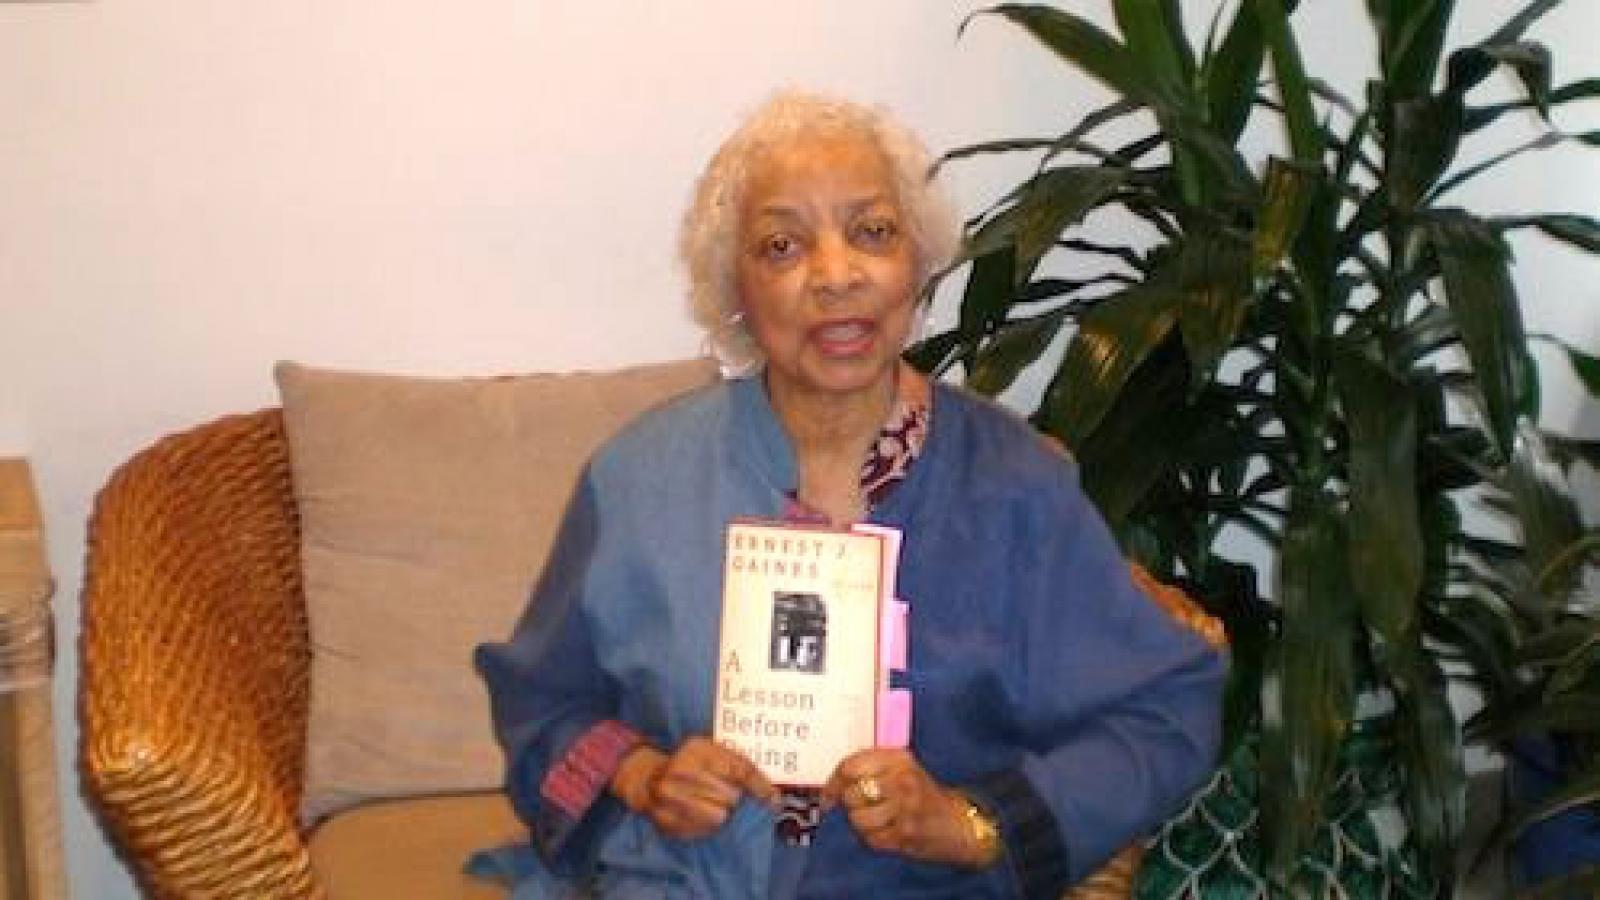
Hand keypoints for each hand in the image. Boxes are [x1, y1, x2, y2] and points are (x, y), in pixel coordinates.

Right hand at [610, 737, 777, 839]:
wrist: (647, 779)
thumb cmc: (691, 764)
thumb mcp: (714, 753)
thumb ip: (742, 768)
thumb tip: (775, 799)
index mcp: (697, 749)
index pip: (738, 769)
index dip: (759, 787)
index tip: (774, 801)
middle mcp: (680, 771)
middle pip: (731, 797)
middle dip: (732, 797)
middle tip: (720, 793)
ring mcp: (669, 798)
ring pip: (719, 817)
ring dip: (720, 813)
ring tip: (707, 803)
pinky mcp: (666, 822)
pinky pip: (703, 832)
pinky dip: (705, 826)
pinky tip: (695, 814)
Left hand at [823, 748, 990, 867]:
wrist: (958, 824)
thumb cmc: (920, 795)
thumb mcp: (900, 770)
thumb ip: (866, 770)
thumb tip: (827, 792)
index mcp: (898, 758)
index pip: (850, 766)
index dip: (833, 783)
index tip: (828, 796)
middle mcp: (903, 779)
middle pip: (851, 794)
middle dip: (851, 806)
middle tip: (865, 808)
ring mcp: (906, 807)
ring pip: (858, 819)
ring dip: (862, 825)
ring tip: (878, 821)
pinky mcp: (907, 834)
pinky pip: (871, 839)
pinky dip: (873, 839)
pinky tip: (888, 833)